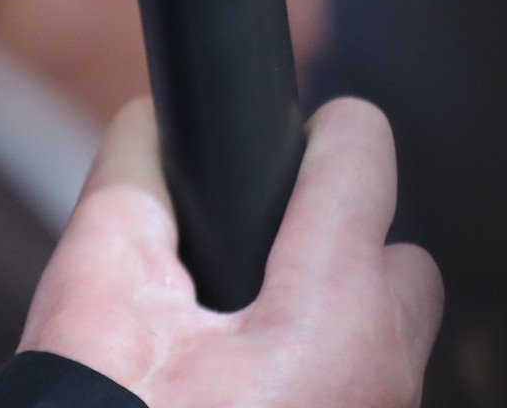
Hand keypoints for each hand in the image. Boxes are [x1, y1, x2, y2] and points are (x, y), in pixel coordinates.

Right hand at [19, 97, 441, 407]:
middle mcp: (380, 375)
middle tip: (260, 276)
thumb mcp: (102, 285)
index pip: (362, 162)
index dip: (329, 134)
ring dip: (341, 333)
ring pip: (396, 344)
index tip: (304, 135)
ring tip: (257, 358)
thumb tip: (151, 126)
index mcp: (326, 314)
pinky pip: (370, 396)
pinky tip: (266, 402)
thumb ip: (134, 188)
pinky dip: (332, 389)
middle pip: (404, 264)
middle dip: (345, 253)